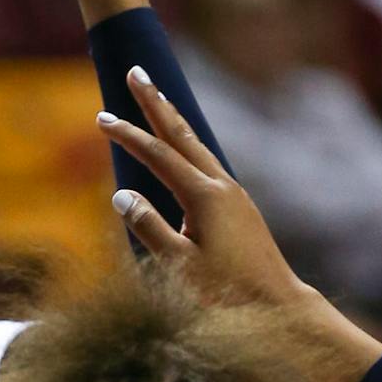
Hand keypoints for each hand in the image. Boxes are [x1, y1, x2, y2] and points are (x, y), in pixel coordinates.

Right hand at [98, 69, 312, 312]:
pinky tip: (182, 147)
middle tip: (136, 72)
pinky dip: (186, 144)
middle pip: (181, 134)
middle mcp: (222, 187)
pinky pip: (206, 162)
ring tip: (155, 97)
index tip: (101, 117)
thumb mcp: (181, 267)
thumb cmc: (228, 294)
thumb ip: (149, 228)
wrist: (280, 308)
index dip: (128, 135)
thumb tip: (120, 196)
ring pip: (197, 145)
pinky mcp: (239, 207)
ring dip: (172, 119)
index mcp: (205, 197)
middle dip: (156, 103)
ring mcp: (234, 195)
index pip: (158, 156)